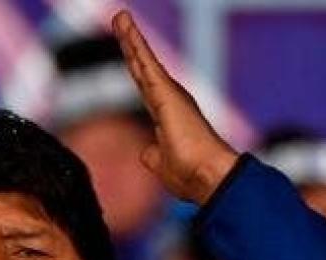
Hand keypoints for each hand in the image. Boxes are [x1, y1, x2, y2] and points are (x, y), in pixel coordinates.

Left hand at [112, 11, 239, 204]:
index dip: (136, 68)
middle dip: (130, 45)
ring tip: (119, 16)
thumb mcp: (162, 165)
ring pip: (143, 60)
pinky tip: (125, 26)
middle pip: (142, 67)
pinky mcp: (165, 92)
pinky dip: (135, 43)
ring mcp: (168, 93)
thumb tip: (146, 152)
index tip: (128, 52)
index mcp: (166, 115)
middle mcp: (169, 99)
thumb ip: (153, 155)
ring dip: (130, 38)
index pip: (145, 86)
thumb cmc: (190, 176)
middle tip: (120, 20)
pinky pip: (145, 62)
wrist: (206, 177)